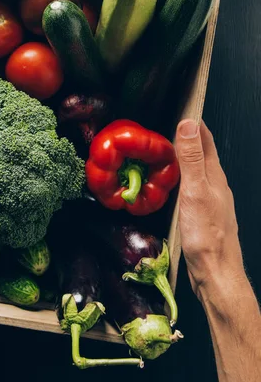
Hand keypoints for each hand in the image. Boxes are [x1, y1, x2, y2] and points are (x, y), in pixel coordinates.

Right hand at [175, 119, 244, 299]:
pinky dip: (182, 177)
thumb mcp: (195, 192)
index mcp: (215, 175)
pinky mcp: (204, 214)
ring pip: (197, 171)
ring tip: (165, 150)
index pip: (206, 140)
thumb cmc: (207, 236)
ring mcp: (212, 200)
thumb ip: (191, 159)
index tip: (181, 107)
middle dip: (188, 137)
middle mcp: (216, 185)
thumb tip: (188, 124)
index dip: (194, 123)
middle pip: (202, 153)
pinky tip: (172, 183)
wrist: (216, 274)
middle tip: (167, 125)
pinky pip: (193, 187)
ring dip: (184, 157)